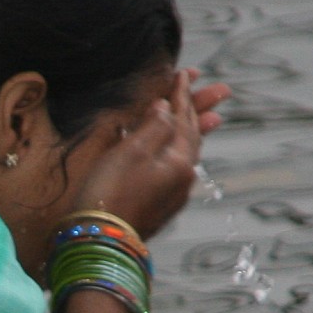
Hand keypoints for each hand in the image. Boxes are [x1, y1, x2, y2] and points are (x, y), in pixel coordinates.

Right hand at [68, 69, 231, 238]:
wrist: (99, 241)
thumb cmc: (110, 192)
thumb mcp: (132, 151)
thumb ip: (154, 125)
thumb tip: (167, 107)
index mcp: (180, 161)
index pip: (184, 118)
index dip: (182, 93)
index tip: (184, 72)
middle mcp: (183, 179)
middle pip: (193, 136)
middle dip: (198, 110)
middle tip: (213, 90)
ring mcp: (173, 196)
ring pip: (186, 154)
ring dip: (193, 131)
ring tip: (207, 118)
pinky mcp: (158, 208)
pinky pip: (174, 169)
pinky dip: (176, 151)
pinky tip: (174, 154)